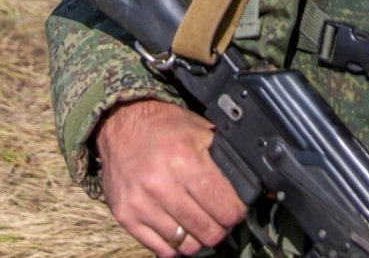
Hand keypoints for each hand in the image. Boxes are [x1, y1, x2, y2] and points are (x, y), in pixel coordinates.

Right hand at [96, 98, 247, 255]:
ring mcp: (141, 203)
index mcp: (184, 160)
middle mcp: (161, 184)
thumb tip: (247, 186)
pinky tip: (180, 229)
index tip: (236, 210)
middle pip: (207, 231)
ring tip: (200, 224)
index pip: (224, 207)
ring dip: (198, 238)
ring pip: (186, 245)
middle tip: (220, 219)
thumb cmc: (164, 127)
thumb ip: (223, 158)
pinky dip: (176, 245)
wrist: (121, 124)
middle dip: (221, 228)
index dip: (236, 213)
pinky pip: (161, 249)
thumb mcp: (200, 131)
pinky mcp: (125, 215)